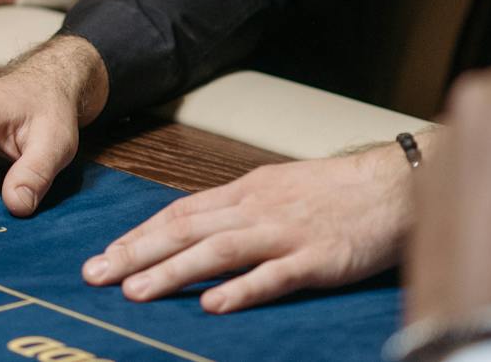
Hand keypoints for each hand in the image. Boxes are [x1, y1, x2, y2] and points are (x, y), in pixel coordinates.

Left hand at [82, 143, 414, 313]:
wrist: (394, 185)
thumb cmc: (336, 191)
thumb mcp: (277, 189)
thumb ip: (237, 210)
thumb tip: (195, 230)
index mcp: (244, 192)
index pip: (179, 212)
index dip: (139, 234)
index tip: (104, 253)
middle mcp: (256, 209)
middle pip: (186, 230)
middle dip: (135, 253)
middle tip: (95, 274)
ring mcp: (285, 234)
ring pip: (217, 251)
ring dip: (172, 271)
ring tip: (134, 291)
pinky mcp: (317, 259)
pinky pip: (273, 276)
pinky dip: (240, 289)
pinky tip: (212, 304)